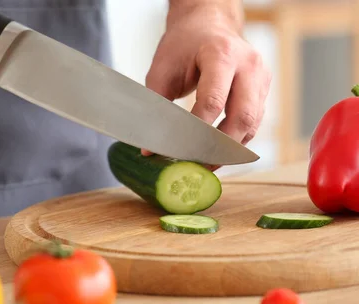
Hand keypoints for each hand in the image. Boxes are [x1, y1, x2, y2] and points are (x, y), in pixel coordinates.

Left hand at [145, 2, 271, 152]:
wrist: (208, 25)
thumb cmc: (184, 45)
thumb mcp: (162, 70)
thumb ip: (156, 108)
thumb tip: (149, 149)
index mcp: (221, 54)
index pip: (213, 101)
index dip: (198, 131)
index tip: (180, 151)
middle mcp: (248, 65)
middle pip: (242, 116)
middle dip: (220, 147)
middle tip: (199, 167)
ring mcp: (261, 77)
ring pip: (252, 123)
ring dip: (230, 149)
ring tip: (206, 165)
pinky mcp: (263, 90)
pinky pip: (254, 122)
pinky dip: (236, 140)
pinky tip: (217, 152)